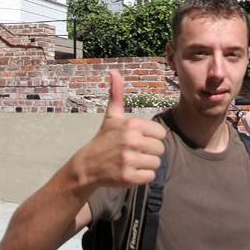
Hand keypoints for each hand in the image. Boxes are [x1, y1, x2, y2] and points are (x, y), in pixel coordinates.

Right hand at [81, 69, 166, 188]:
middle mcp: (131, 141)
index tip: (139, 140)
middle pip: (160, 149)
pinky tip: (130, 172)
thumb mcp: (111, 116)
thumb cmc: (104, 139)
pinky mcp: (128, 177)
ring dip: (147, 165)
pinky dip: (143, 177)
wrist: (87, 165)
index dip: (152, 138)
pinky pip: (150, 177)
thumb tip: (113, 71)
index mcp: (132, 125)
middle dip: (150, 152)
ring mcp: (129, 160)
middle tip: (135, 152)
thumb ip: (117, 94)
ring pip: (157, 164)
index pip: (161, 133)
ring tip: (132, 162)